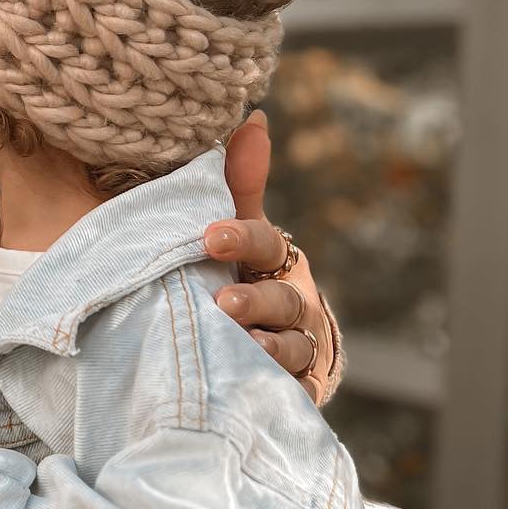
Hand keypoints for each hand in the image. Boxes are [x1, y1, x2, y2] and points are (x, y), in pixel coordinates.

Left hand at [208, 112, 337, 404]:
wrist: (272, 348)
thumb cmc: (246, 275)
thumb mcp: (239, 230)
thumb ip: (238, 183)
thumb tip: (253, 118)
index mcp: (275, 258)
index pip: (264, 242)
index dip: (242, 237)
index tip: (210, 235)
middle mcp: (294, 302)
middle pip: (282, 299)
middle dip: (256, 300)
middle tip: (223, 303)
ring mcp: (297, 347)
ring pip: (291, 347)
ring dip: (268, 346)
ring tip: (240, 346)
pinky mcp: (295, 389)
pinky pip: (291, 390)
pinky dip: (276, 387)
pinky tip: (253, 386)